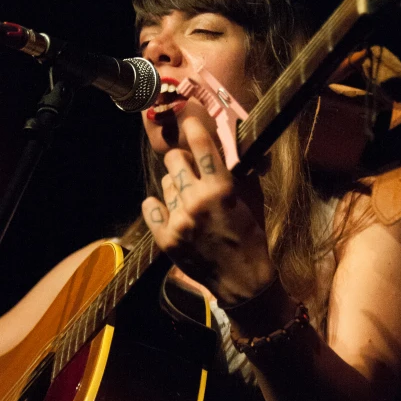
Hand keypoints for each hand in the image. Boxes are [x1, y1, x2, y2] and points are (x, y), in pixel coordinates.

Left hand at [142, 116, 274, 305]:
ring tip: (190, 203)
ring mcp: (178, 221)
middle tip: (193, 171)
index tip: (188, 119)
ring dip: (176, 187)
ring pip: (164, 183)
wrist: (242, 281)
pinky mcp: (165, 238)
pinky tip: (172, 212)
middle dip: (183, 161)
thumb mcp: (250, 200)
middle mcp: (196, 202)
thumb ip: (236, 171)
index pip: (201, 147)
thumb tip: (227, 141)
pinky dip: (159, 206)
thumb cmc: (250, 237)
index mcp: (221, 190)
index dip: (193, 128)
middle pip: (174, 160)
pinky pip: (150, 205)